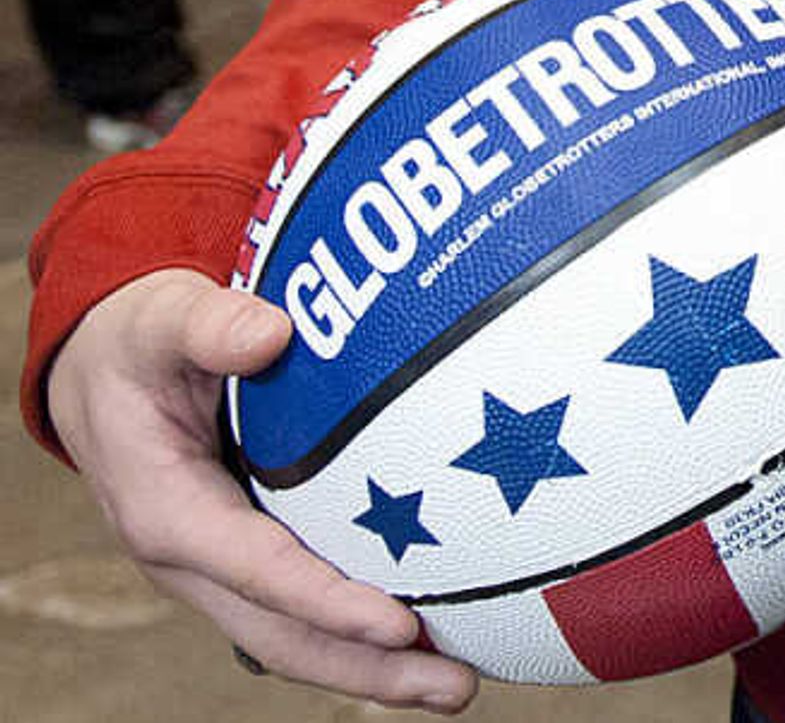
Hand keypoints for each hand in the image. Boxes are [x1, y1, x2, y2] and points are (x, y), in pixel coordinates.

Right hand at [45, 270, 479, 709]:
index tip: (400, 625)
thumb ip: (210, 327)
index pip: (258, 571)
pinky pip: (306, 608)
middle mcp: (194, 557)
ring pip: (297, 636)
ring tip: (459, 685)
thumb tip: (269, 335)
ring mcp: (223, 568)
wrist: (102, 372)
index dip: (328, 603)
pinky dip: (363, 631)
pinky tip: (438, 632)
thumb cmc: (139, 345)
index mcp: (168, 513)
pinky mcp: (249, 557)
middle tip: (456, 689)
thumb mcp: (162, 322)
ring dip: (374, 669)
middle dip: (365, 670)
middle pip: (283, 635)